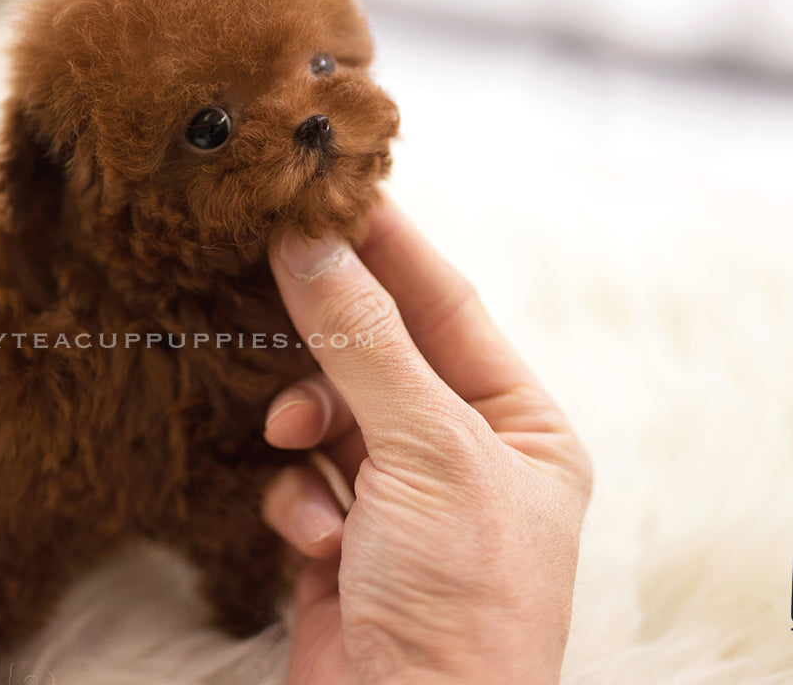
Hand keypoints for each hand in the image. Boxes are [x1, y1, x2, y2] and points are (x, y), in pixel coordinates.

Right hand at [263, 200, 591, 684]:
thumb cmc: (462, 605)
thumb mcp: (428, 453)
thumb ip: (365, 343)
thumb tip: (312, 243)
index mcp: (522, 428)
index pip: (447, 306)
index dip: (388, 245)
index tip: (327, 186)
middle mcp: (467, 460)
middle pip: (382, 356)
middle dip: (330, 339)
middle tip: (270, 268)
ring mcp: (405, 508)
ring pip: (331, 417)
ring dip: (306, 426)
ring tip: (298, 444)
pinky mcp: (347, 550)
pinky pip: (305, 485)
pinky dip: (298, 502)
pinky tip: (315, 542)